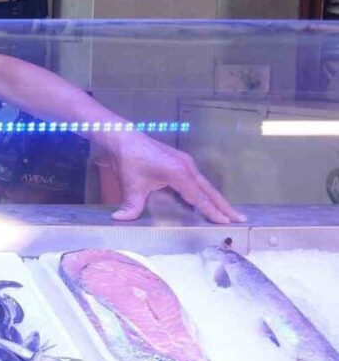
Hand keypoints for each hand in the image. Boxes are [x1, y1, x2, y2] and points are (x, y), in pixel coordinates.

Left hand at [97, 133, 244, 223]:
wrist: (123, 137)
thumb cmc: (129, 160)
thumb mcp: (130, 186)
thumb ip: (130, 206)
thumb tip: (120, 219)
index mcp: (178, 173)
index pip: (199, 197)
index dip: (212, 211)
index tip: (226, 222)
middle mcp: (186, 167)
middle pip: (209, 190)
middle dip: (224, 206)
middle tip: (240, 219)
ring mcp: (185, 162)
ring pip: (205, 184)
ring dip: (217, 198)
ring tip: (229, 213)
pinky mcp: (180, 161)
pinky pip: (197, 179)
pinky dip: (205, 190)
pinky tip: (207, 199)